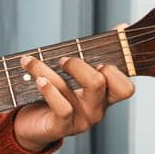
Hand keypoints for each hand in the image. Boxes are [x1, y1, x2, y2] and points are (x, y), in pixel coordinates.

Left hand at [12, 48, 135, 153]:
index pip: (125, 88)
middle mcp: (96, 110)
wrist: (31, 127)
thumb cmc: (55, 96)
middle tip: (61, 60)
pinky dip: (48, 90)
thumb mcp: (75, 76)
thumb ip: (95, 54)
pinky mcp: (62, 127)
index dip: (115, 70)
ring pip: (71, 88)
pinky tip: (38, 81)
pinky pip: (61, 107)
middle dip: (77, 64)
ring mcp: (81, 120)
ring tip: (29, 61)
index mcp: (104, 97)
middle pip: (99, 82)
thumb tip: (122, 26)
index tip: (97, 59)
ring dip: (45, 69)